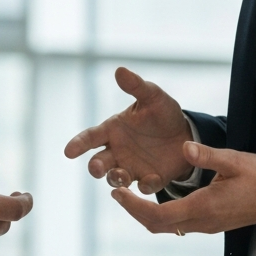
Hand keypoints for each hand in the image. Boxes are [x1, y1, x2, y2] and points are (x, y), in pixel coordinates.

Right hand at [63, 66, 193, 193]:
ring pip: (116, 177)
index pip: (90, 137)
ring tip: (121, 175)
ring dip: (116, 178)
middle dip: (95, 166)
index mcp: (114, 129)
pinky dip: (145, 184)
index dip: (79, 144)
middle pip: (99, 161)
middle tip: (96, 168)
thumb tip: (119, 70)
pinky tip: (150, 179)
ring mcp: (132, 167)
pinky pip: (145, 186)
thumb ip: (136, 86)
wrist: (187, 133)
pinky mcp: (151, 179)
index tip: (68, 152)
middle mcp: (118, 151)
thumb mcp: (152, 96)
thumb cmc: (162, 112)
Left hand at [111, 141, 255, 233]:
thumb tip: (184, 146)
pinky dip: (161, 213)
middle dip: (135, 211)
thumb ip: (207, 154)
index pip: (159, 215)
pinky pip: (179, 223)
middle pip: (158, 225)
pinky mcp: (212, 222)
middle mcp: (202, 222)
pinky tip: (155, 197)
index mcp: (204, 207)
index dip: (134, 206)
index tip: (117, 193)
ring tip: (129, 193)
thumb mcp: (234, 160)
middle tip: (116, 192)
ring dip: (146, 213)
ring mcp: (207, 225)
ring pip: (168, 226)